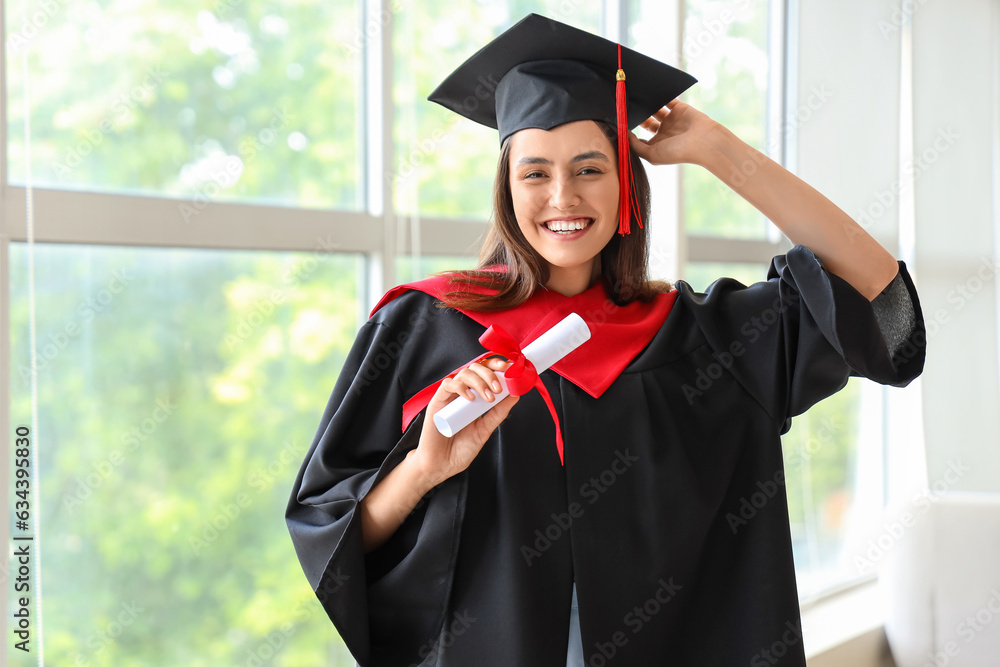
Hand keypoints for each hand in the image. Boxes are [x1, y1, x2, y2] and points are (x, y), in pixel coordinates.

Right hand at [410, 358, 519, 488]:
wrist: (442, 465)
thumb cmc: (460, 449)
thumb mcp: (485, 430)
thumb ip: (498, 413)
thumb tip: (514, 395)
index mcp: (474, 397)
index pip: (485, 373)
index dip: (495, 366)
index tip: (509, 369)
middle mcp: (462, 393)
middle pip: (475, 368)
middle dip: (490, 373)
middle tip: (498, 389)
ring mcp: (449, 396)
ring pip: (464, 373)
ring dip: (479, 381)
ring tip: (487, 398)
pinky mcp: (437, 401)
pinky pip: (448, 384)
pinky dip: (461, 387)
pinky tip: (470, 398)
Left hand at [628, 99, 726, 167]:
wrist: (703, 142)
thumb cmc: (678, 152)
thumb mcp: (652, 154)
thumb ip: (636, 146)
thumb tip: (623, 134)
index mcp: (656, 144)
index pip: (639, 135)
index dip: (629, 129)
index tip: (617, 121)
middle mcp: (663, 131)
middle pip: (646, 120)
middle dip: (637, 114)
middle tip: (624, 107)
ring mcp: (672, 119)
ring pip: (655, 108)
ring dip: (646, 103)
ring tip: (634, 97)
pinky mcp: (679, 108)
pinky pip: (667, 98)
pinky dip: (659, 95)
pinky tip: (648, 92)